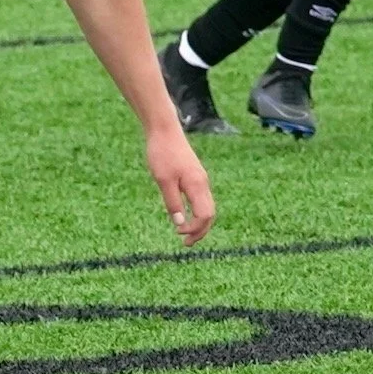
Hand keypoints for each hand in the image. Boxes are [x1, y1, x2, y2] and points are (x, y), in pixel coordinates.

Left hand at [145, 123, 214, 245]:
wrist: (164, 130)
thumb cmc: (162, 153)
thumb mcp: (163, 181)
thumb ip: (172, 203)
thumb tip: (180, 224)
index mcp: (197, 186)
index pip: (205, 216)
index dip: (195, 229)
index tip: (179, 234)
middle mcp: (203, 184)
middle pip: (210, 214)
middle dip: (200, 231)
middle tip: (185, 243)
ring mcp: (200, 179)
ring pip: (207, 207)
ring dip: (198, 223)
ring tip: (184, 233)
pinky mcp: (194, 176)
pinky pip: (201, 199)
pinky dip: (196, 212)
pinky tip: (184, 215)